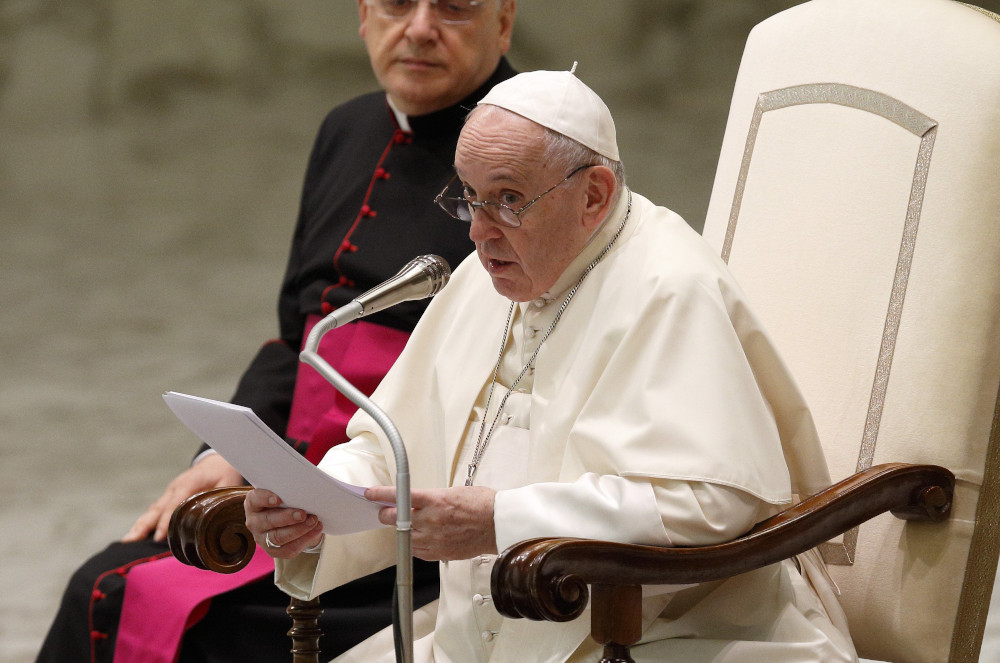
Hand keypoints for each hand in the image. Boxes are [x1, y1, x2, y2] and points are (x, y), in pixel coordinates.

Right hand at [122, 453, 243, 542]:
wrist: (217, 462)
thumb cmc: (223, 473)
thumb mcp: (226, 485)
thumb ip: (220, 501)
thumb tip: (218, 520)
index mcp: (188, 484)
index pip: (174, 504)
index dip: (166, 522)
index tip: (159, 537)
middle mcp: (174, 488)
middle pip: (157, 508)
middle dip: (144, 526)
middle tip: (131, 541)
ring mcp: (169, 493)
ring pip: (152, 511)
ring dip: (139, 526)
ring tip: (127, 541)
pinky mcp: (168, 499)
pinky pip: (155, 512)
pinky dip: (144, 523)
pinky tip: (135, 536)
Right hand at [244, 489, 322, 558]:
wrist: (287, 521)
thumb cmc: (285, 502)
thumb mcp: (283, 495)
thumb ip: (289, 492)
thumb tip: (305, 490)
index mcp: (253, 504)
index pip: (255, 499)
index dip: (265, 499)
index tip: (277, 499)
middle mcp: (254, 522)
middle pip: (268, 520)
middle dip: (288, 517)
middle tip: (303, 514)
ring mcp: (262, 538)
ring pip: (278, 537)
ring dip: (298, 529)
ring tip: (313, 521)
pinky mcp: (273, 551)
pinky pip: (289, 549)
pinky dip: (304, 539)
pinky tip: (315, 530)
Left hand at [365, 485, 496, 561]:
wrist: (498, 524)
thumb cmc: (483, 505)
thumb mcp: (455, 491)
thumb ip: (433, 498)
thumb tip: (418, 501)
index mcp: (436, 500)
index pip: (400, 496)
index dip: (381, 494)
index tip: (371, 493)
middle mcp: (432, 520)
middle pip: (395, 518)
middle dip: (387, 513)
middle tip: (386, 510)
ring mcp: (435, 539)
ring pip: (404, 536)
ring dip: (401, 530)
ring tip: (406, 525)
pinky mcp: (440, 553)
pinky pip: (417, 552)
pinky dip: (414, 544)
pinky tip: (419, 538)